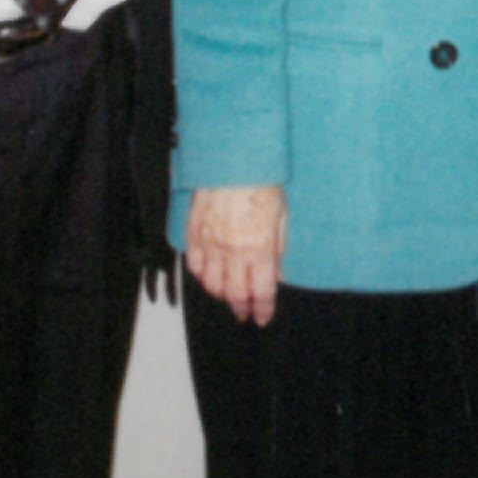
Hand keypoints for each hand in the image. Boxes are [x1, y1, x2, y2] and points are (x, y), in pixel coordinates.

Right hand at [185, 185, 287, 325]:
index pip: (261, 292)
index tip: (261, 318)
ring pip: (211, 284)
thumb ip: (279, 248)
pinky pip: (194, 265)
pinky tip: (208, 276)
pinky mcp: (195, 232)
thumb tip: (278, 275)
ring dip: (220, 295)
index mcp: (260, 249)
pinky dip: (201, 276)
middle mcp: (233, 252)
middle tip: (244, 313)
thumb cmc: (263, 183)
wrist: (234, 159)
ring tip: (227, 296)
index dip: (262, 310)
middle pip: (234, 294)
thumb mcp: (282, 216)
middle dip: (240, 308)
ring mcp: (211, 243)